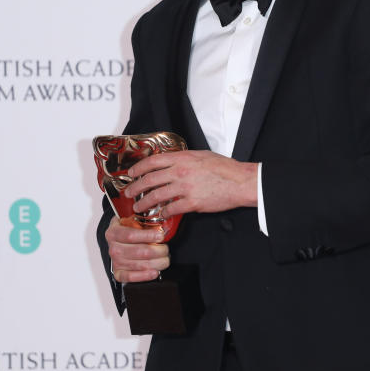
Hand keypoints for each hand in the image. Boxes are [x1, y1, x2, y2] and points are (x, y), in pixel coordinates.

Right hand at [104, 216, 168, 282]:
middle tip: (165, 249)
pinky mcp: (119, 273)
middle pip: (140, 252)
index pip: (131, 235)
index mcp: (114, 233)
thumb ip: (142, 222)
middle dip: (158, 251)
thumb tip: (159, 226)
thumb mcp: (130, 221)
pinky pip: (131, 277)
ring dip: (157, 263)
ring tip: (164, 259)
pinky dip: (145, 276)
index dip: (148, 236)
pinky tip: (155, 272)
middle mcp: (114, 248)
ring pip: (140, 265)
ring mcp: (115, 262)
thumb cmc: (126, 231)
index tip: (160, 236)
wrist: (116, 242)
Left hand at [125, 150, 257, 216]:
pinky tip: (160, 215)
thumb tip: (172, 163)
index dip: (139, 168)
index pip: (152, 162)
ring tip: (138, 207)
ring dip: (144, 203)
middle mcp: (180, 172)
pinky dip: (163, 213)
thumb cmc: (224, 168)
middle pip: (149, 180)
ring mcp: (185, 188)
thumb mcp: (201, 156)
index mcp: (182, 158)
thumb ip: (184, 159)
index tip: (132, 173)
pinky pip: (171, 209)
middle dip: (136, 187)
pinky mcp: (192, 203)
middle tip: (129, 192)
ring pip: (156, 196)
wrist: (240, 182)